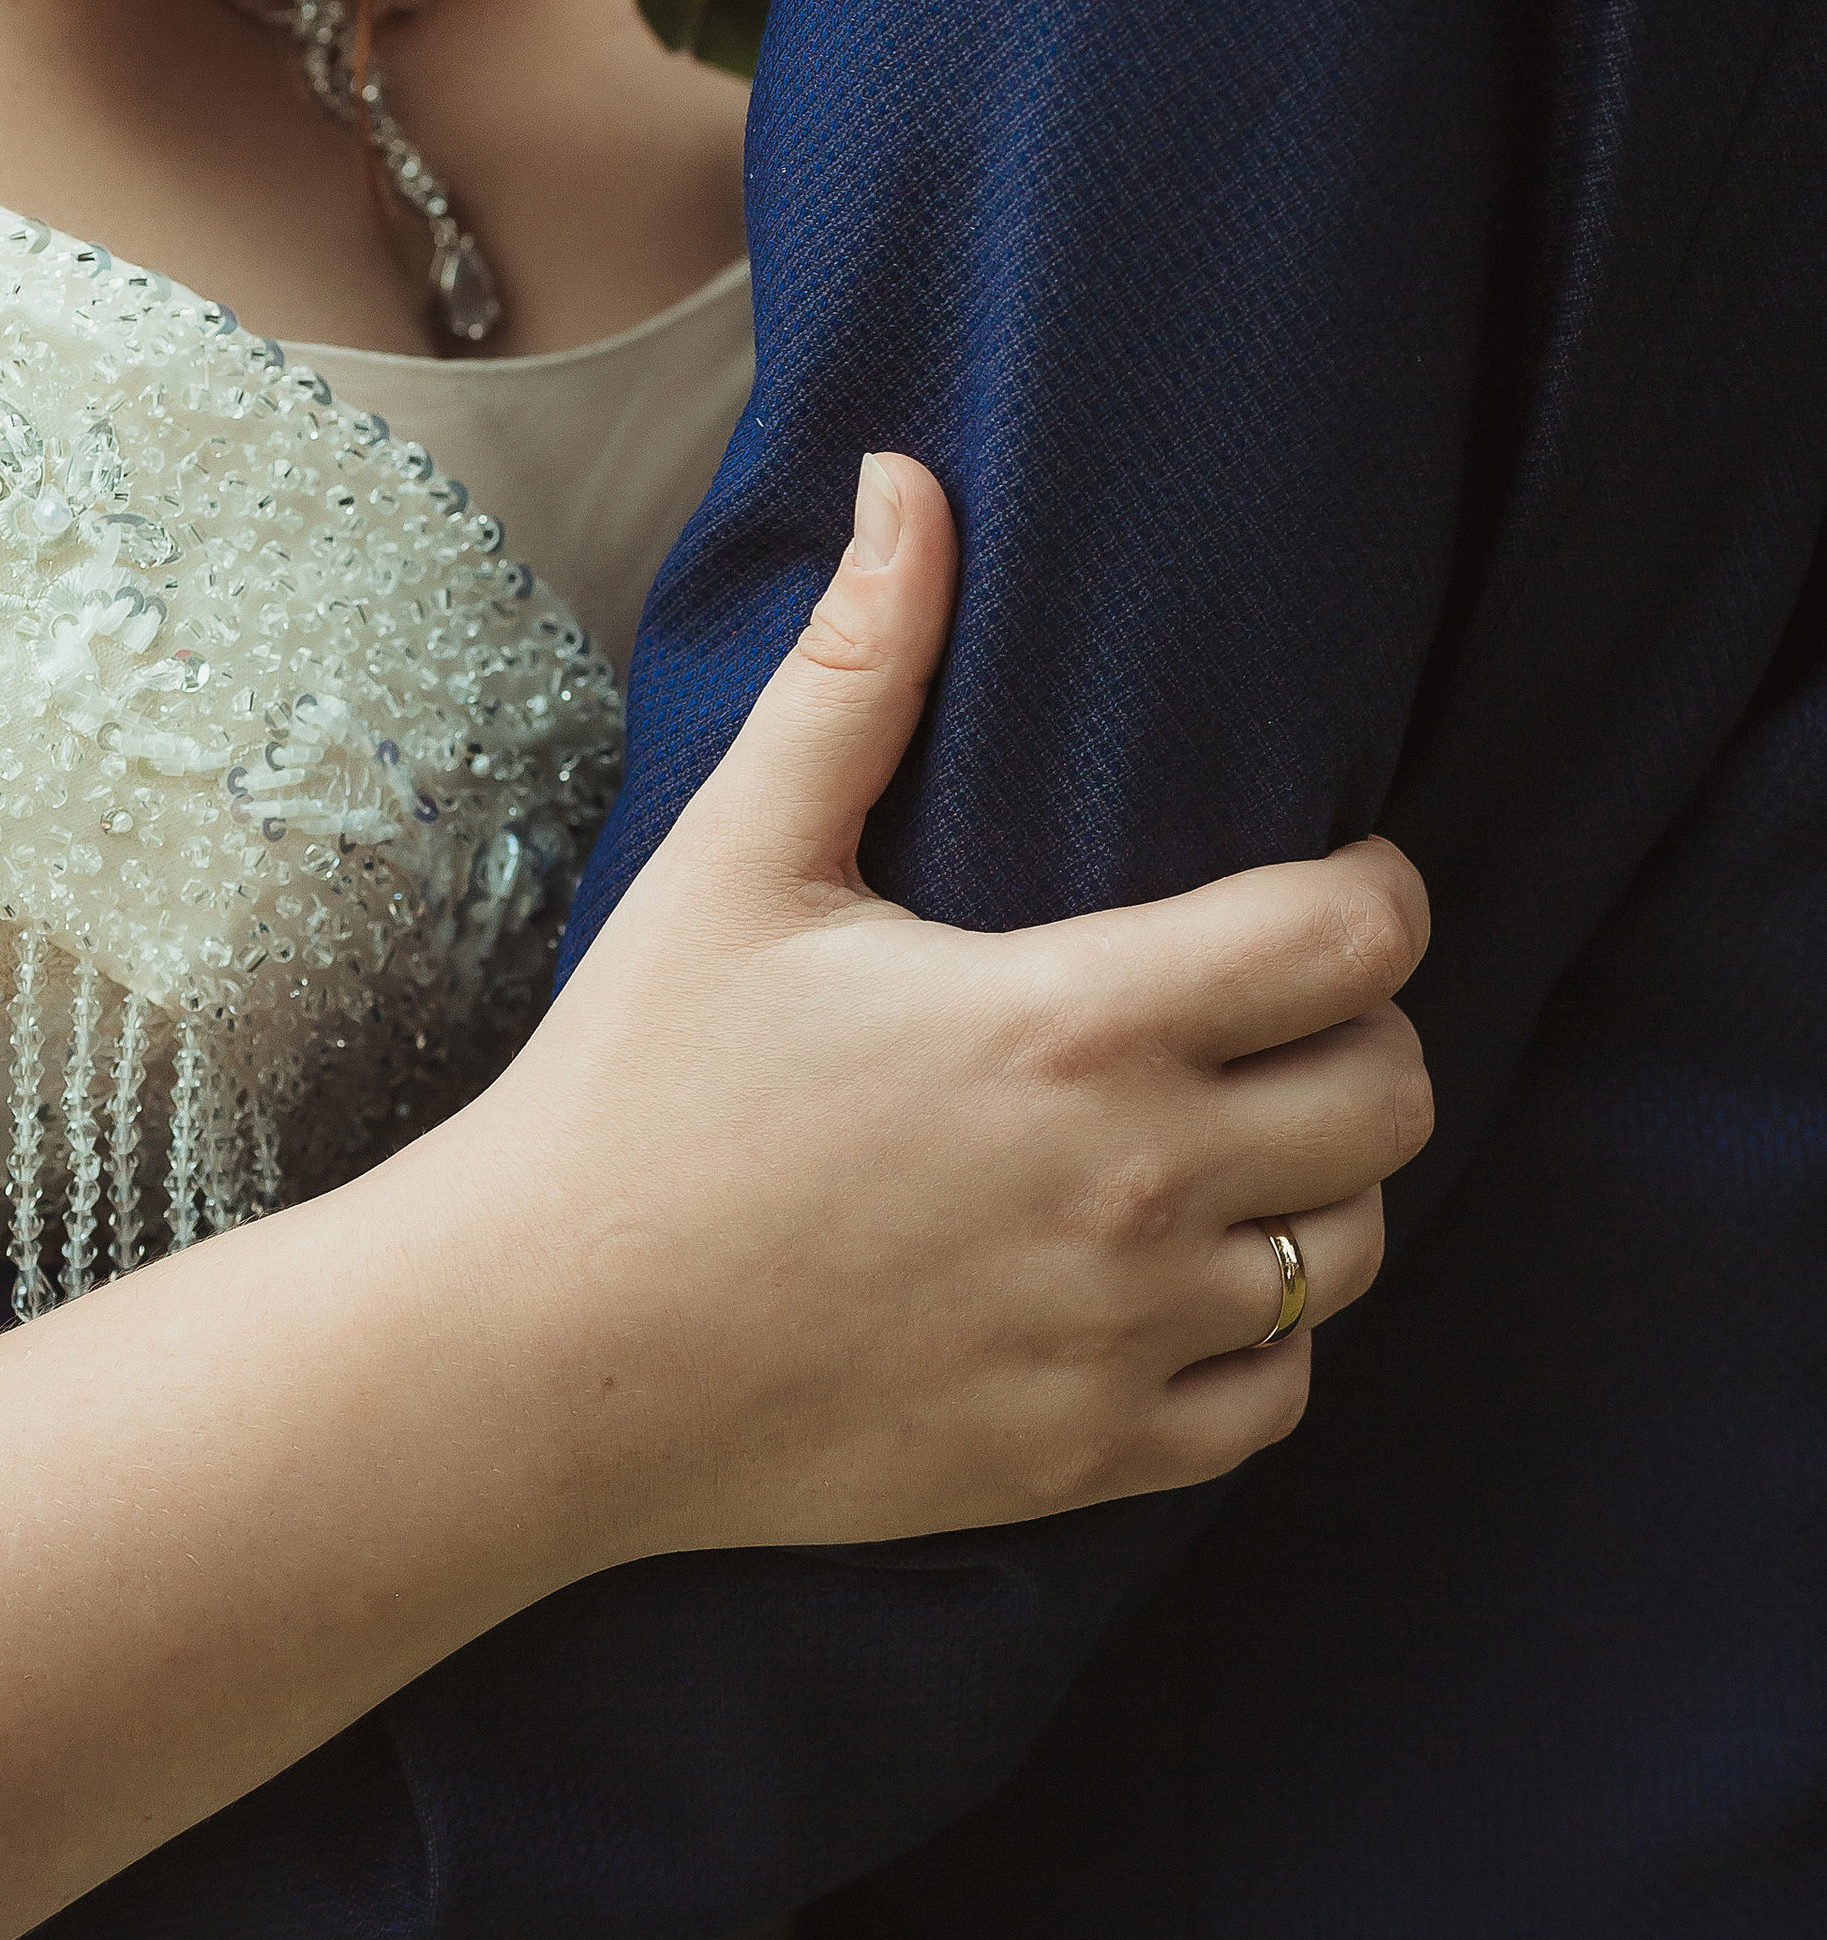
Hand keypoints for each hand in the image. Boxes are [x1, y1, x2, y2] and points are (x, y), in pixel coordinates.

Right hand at [433, 451, 1431, 1559]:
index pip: (1354, 941)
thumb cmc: (636, 1087)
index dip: (1375, 890)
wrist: (545, 1351)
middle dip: (1360, 1031)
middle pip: (1395, 1096)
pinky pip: (1277, 1394)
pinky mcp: (1088, 1457)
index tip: (1326, 877)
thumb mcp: (738, 858)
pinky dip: (1260, 1333)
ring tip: (1226, 1129)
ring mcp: (1119, 1336)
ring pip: (1353, 1250)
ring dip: (1319, 1181)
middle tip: (1270, 1003)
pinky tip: (1171, 1271)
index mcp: (1069, 1023)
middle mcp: (1131, 1186)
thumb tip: (908, 483)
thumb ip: (859, 668)